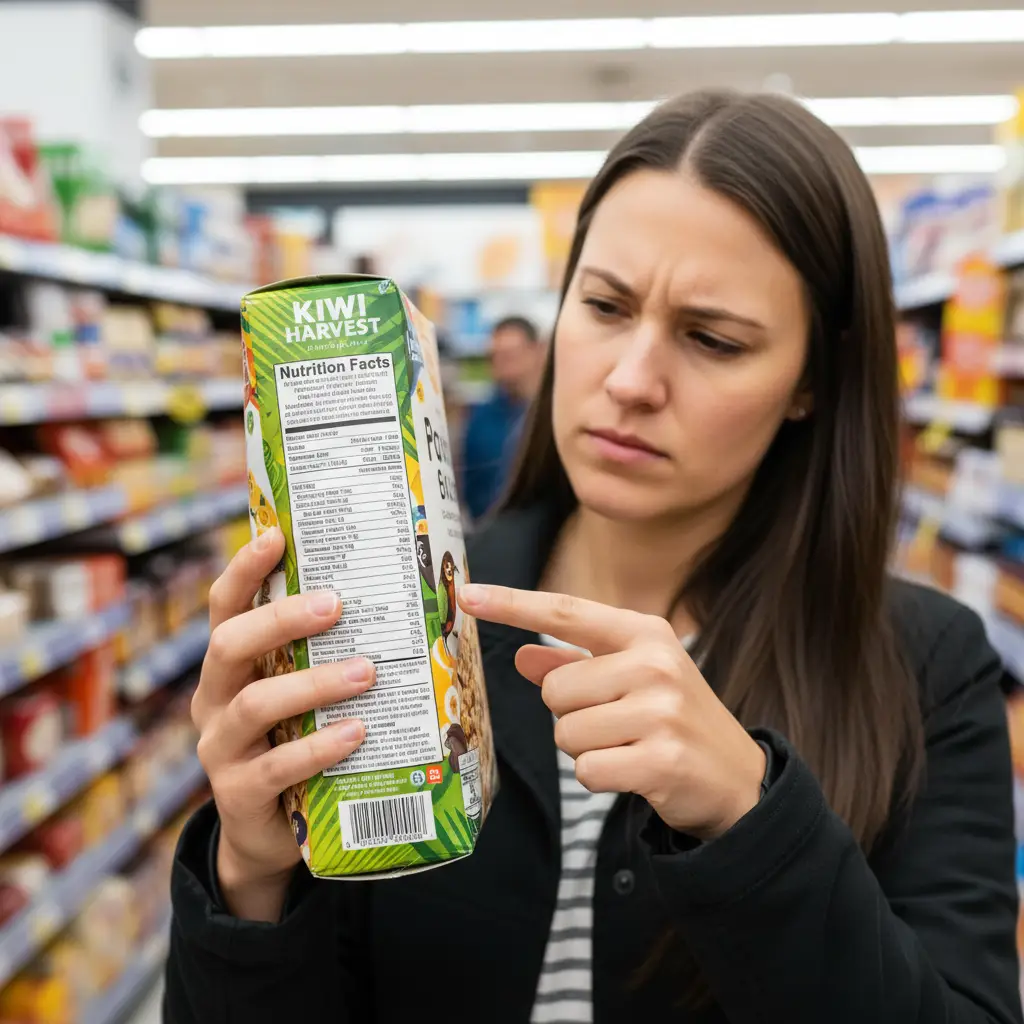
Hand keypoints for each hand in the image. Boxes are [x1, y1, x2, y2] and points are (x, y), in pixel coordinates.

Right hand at [191, 527, 372, 919]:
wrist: (267, 832)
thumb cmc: (292, 741)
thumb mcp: (297, 694)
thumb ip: (320, 656)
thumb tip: (391, 599)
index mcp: (227, 667)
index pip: (224, 607)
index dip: (244, 570)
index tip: (277, 536)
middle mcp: (212, 700)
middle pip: (229, 646)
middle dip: (281, 620)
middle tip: (337, 605)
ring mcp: (220, 749)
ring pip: (254, 704)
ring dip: (312, 684)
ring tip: (366, 673)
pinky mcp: (238, 795)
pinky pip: (275, 767)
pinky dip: (318, 747)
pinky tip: (356, 733)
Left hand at [458, 584, 765, 840]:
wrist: (739, 777)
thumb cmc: (673, 718)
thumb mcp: (631, 679)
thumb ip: (574, 665)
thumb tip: (521, 657)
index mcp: (644, 633)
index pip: (564, 611)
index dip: (511, 604)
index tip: (467, 594)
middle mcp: (654, 663)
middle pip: (554, 691)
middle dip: (571, 716)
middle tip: (614, 725)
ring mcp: (661, 710)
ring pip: (566, 734)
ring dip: (585, 750)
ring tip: (627, 748)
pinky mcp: (662, 759)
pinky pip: (586, 771)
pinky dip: (599, 778)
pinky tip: (634, 773)